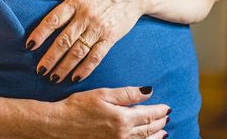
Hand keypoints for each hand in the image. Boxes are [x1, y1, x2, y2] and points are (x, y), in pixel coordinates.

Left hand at [25, 0, 144, 81]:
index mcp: (76, 2)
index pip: (54, 20)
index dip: (41, 33)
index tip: (30, 45)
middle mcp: (86, 17)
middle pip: (64, 40)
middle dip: (50, 57)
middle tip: (40, 70)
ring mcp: (99, 29)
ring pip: (78, 51)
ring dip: (64, 66)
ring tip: (53, 78)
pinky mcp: (111, 38)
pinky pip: (96, 56)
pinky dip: (86, 68)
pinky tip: (75, 77)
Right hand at [43, 86, 169, 138]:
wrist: (59, 125)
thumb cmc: (77, 107)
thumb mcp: (102, 94)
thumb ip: (126, 94)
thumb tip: (148, 91)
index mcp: (122, 118)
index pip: (148, 114)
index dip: (159, 110)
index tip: (166, 107)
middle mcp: (123, 135)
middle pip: (148, 129)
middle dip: (159, 122)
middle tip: (166, 117)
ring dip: (156, 136)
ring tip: (163, 131)